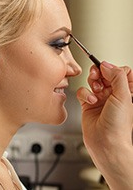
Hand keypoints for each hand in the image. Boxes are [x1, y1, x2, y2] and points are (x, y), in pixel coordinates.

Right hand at [77, 61, 132, 188]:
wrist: (106, 143)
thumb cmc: (118, 126)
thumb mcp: (123, 96)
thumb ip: (116, 76)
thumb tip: (106, 65)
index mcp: (127, 91)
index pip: (121, 71)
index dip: (113, 69)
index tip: (107, 71)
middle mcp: (114, 94)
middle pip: (105, 74)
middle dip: (99, 73)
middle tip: (96, 76)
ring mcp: (100, 98)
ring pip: (93, 81)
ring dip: (92, 83)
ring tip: (95, 90)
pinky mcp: (87, 104)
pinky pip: (82, 91)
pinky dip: (84, 94)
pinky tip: (90, 101)